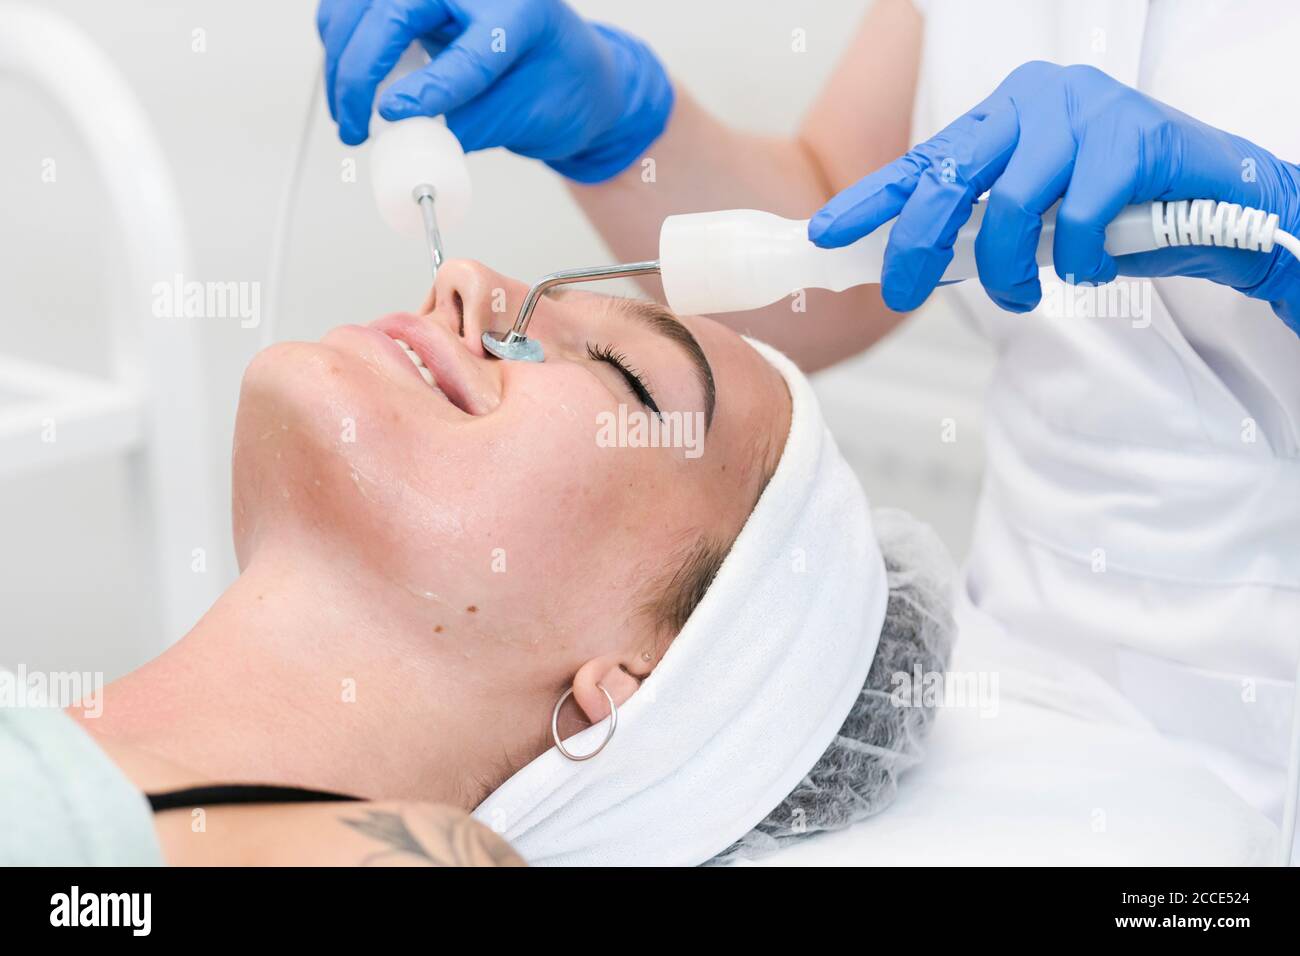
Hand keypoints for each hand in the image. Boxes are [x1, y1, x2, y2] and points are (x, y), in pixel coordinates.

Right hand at [316, 0, 673, 183]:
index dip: (428, 85)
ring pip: (361, 7)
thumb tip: (415, 135)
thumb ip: (477, 124)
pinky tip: (347, 84)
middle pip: (394, 12)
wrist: (566, 73)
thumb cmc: (556, 90)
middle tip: (355, 127)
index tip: (393, 114)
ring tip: (348, 117)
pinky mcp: (412, 2)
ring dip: (341, 60)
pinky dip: (340, 43)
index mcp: (519, 12)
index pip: (469, 51)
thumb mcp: (532, 116)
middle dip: (360, 71)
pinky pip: (355, 8)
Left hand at [808, 61, 1299, 331]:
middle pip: (949, 181)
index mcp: (1003, 114)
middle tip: (906, 293)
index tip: (824, 234)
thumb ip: (981, 223)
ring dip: (1008, 271)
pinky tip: (1096, 265)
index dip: (868, 200)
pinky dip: (1080, 262)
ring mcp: (1085, 112)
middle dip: (917, 248)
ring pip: (1011, 209)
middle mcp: (1036, 100)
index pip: (922, 159)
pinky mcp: (1132, 137)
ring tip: (1025, 293)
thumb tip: (916, 262)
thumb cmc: (1120, 209)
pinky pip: (1078, 221)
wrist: (1221, 202)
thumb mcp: (1036, 214)